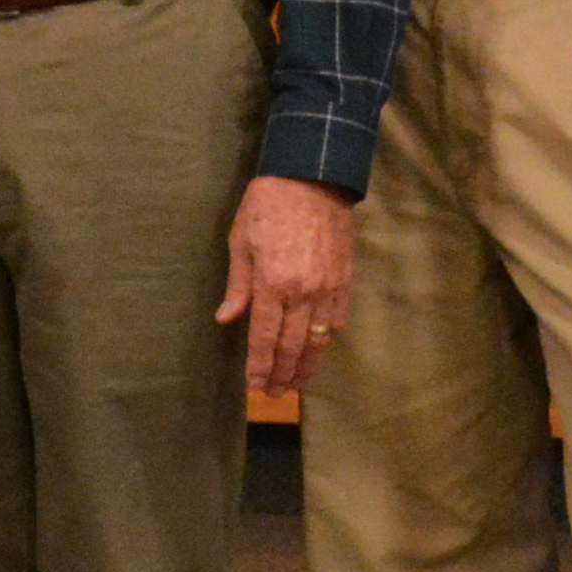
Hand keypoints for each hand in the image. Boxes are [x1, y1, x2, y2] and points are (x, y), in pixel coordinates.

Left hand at [217, 176, 355, 400]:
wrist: (312, 176)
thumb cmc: (267, 204)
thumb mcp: (240, 240)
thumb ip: (237, 285)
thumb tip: (226, 319)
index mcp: (272, 282)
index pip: (264, 337)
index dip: (259, 366)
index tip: (253, 386)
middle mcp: (302, 291)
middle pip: (293, 346)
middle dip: (282, 374)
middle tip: (273, 395)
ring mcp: (327, 286)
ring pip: (318, 340)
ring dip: (306, 367)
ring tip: (295, 386)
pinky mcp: (345, 279)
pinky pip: (337, 320)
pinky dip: (327, 342)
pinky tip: (318, 353)